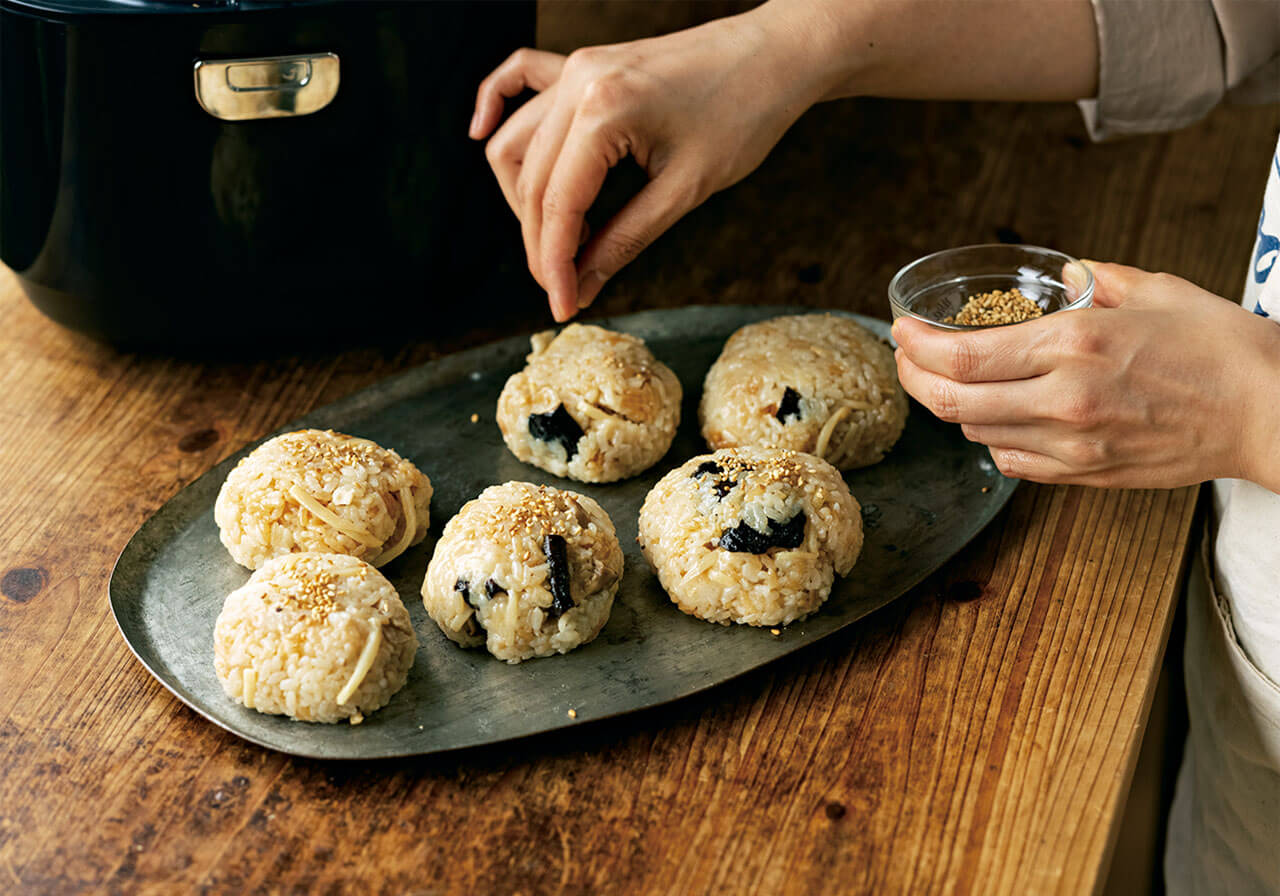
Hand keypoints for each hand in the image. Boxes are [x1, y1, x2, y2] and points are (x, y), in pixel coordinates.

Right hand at [468, 10, 821, 320]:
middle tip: (566, 287)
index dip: (553, 265)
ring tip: (564, 240)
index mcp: (604, 111)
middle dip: (541, 243)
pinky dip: (496, 108)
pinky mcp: (584, 65)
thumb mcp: (686, 191)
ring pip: (516, 143)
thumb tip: (582, 284)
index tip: (561, 307)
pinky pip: (520, 80)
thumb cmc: (745, 116)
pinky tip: (480, 136)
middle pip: (528, 181)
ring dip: (525, 198)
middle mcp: (578, 83)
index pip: (558, 204)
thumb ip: (625, 239)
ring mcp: (577, 68)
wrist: (775, 55)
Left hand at [893, 262, 1279, 489]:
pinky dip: (989, 438)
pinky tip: (995, 416)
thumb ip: (1096, 280)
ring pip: (976, 433)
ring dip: (951, 407)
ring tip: (945, 381)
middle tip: (905, 359)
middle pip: (952, 401)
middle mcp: (1063, 400)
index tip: (900, 331)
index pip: (962, 355)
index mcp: (1075, 346)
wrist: (1271, 413)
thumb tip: (1061, 275)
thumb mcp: (1156, 291)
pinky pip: (1012, 462)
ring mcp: (1072, 445)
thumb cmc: (1221, 348)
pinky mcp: (1085, 475)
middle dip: (914, 379)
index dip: (915, 346)